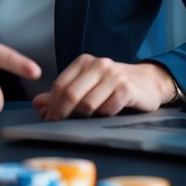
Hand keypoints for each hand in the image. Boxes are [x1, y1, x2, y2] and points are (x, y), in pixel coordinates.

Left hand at [31, 56, 172, 119]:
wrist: (147, 82)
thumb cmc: (112, 85)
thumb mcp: (87, 84)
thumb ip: (62, 94)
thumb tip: (38, 104)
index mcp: (84, 62)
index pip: (60, 85)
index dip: (52, 104)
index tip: (48, 118)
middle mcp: (98, 65)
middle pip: (70, 94)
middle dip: (62, 113)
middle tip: (59, 123)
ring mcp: (113, 76)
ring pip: (88, 105)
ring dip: (86, 115)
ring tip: (91, 115)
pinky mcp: (126, 89)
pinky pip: (106, 110)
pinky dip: (105, 115)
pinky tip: (110, 110)